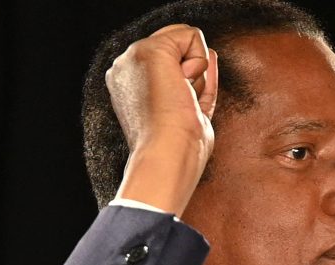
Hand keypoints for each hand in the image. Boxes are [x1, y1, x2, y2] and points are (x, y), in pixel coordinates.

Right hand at [105, 24, 217, 215]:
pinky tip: (183, 89)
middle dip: (192, 76)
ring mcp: (133, 57)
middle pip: (176, 48)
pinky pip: (191, 35)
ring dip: (195, 75)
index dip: (188, 82)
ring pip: (184, 41)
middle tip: (179, 106)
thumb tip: (210, 53)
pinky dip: (199, 63)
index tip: (180, 109)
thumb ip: (192, 83)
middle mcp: (124, 69)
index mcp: (127, 86)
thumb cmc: (178, 150)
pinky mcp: (150, 51)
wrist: (166, 159)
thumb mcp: (185, 112)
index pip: (169, 64)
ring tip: (178, 101)